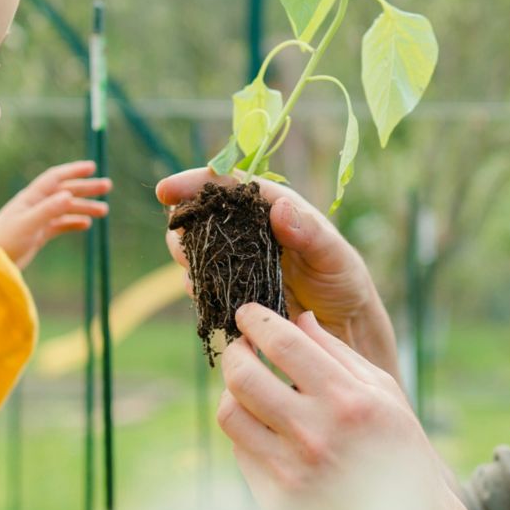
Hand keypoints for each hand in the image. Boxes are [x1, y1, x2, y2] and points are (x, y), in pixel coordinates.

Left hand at [0, 161, 111, 267]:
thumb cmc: (5, 241)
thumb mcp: (28, 225)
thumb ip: (48, 210)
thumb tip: (68, 194)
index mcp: (30, 198)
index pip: (55, 178)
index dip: (74, 170)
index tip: (93, 167)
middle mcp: (34, 205)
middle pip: (65, 191)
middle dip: (86, 188)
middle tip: (108, 186)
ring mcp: (37, 219)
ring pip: (65, 209)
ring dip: (84, 207)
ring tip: (104, 211)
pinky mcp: (38, 234)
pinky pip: (60, 224)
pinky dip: (73, 223)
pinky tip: (86, 224)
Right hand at [156, 169, 397, 377]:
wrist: (344, 326)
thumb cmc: (345, 282)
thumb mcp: (335, 256)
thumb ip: (311, 233)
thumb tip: (279, 207)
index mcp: (275, 208)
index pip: (230, 185)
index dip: (195, 183)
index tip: (165, 190)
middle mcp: (251, 229)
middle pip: (204, 215)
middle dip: (184, 224)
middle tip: (181, 242)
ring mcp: (239, 260)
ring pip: (198, 249)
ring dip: (188, 256)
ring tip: (193, 269)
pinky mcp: (234, 290)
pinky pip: (205, 284)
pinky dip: (198, 287)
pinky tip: (204, 294)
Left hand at [217, 304, 463, 509]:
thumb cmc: (398, 450)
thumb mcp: (384, 394)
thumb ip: (338, 354)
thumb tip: (298, 318)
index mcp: (348, 402)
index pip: (284, 346)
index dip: (257, 321)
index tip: (247, 312)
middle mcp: (317, 435)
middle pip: (244, 378)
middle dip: (235, 352)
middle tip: (241, 346)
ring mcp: (292, 471)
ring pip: (230, 415)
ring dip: (232, 392)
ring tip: (247, 386)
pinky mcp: (276, 500)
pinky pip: (241, 451)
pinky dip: (247, 430)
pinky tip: (265, 425)